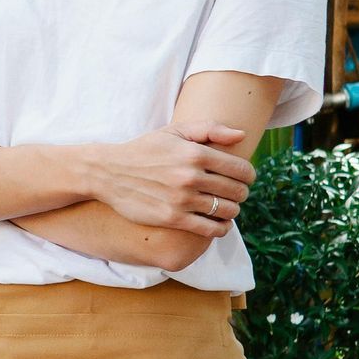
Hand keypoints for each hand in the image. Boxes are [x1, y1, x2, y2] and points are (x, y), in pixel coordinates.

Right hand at [93, 126, 254, 236]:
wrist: (109, 172)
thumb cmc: (145, 149)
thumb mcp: (175, 131)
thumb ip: (210, 129)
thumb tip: (242, 136)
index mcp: (196, 153)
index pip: (241, 169)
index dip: (248, 175)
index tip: (244, 178)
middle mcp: (191, 176)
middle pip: (238, 191)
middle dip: (241, 193)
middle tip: (234, 194)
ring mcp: (182, 199)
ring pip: (227, 211)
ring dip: (232, 211)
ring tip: (225, 207)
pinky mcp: (172, 218)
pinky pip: (210, 229)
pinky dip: (221, 228)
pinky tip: (219, 224)